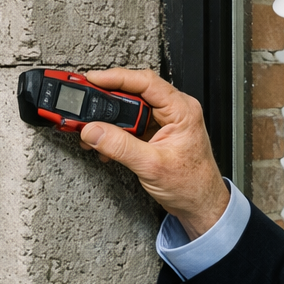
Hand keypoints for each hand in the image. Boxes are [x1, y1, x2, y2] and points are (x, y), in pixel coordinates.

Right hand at [78, 68, 230, 239]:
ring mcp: (165, 122)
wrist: (200, 205)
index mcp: (181, 110)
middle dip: (106, 99)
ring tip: (88, 128)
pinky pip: (131, 124)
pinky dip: (114, 132)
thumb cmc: (192, 185)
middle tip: (83, 104)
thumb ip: (120, 146)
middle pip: (134, 93)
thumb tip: (93, 130)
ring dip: (108, 119)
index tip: (92, 79)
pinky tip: (103, 143)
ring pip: (130, 109)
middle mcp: (174, 111)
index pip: (146, 82)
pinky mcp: (156, 133)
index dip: (117, 77)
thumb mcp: (151, 166)